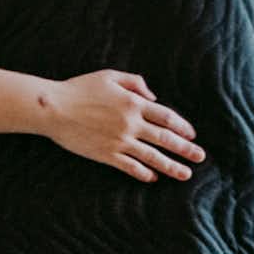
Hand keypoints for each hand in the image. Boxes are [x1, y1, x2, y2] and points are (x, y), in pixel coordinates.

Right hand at [38, 72, 202, 182]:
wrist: (54, 108)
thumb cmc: (80, 88)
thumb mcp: (110, 76)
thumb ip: (135, 82)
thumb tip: (153, 96)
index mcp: (133, 103)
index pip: (166, 116)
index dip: (182, 126)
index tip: (192, 134)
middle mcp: (130, 124)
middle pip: (165, 138)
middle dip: (185, 149)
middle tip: (200, 157)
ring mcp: (119, 141)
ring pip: (152, 156)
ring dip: (171, 166)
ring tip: (185, 174)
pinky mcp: (106, 154)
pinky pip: (130, 166)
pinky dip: (143, 173)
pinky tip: (153, 178)